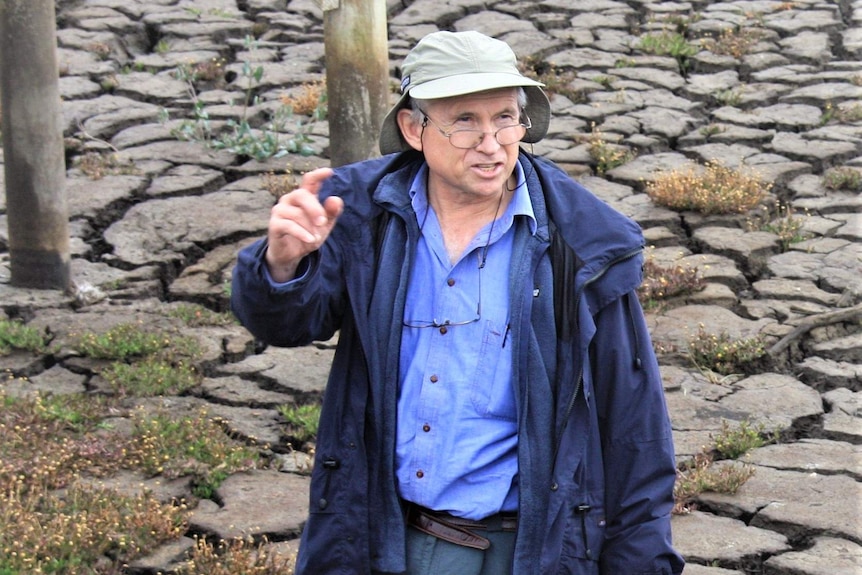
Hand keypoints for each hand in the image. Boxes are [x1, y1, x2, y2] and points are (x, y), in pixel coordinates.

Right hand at [265, 167, 343, 281]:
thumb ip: (331, 213)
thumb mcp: (324, 226)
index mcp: (304, 197)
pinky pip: (289, 225)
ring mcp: (280, 210)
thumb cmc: (308, 235)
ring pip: (297, 214)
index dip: (318, 175)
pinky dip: (302, 233)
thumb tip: (336, 199)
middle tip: (323, 222)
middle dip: (315, 208)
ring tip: (316, 239)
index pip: (309, 180)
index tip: (329, 172)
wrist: (292, 255)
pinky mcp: (274, 224)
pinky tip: (311, 240)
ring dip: (310, 227)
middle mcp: (290, 199)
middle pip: (302, 194)